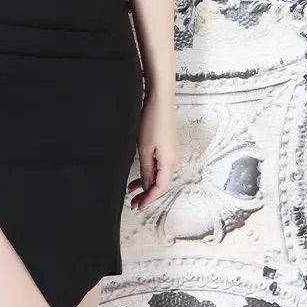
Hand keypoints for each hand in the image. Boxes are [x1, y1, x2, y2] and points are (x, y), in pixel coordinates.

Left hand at [127, 90, 181, 209]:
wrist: (160, 101)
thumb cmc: (152, 122)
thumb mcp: (145, 149)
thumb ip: (147, 170)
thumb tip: (148, 187)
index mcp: (170, 162)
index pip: (160, 188)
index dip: (149, 199)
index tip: (137, 206)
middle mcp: (174, 160)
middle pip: (161, 183)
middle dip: (147, 193)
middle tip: (133, 202)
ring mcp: (172, 153)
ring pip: (160, 174)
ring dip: (147, 183)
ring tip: (132, 189)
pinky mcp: (168, 146)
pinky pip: (160, 165)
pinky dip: (150, 172)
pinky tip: (140, 174)